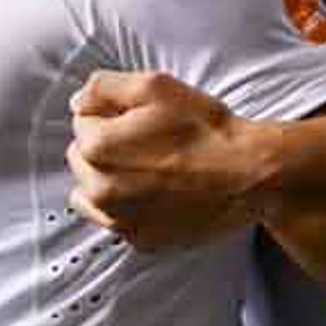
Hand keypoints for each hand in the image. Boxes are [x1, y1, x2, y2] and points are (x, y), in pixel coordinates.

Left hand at [66, 70, 268, 248]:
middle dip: (106, 146)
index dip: (111, 113)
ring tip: (149, 167)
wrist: (247, 175)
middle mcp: (100, 190)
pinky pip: (116, 219)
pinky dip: (127, 206)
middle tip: (147, 140)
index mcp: (97, 148)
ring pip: (93, 191)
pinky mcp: (140, 239)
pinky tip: (155, 192)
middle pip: (83, 157)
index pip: (82, 120)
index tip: (139, 118)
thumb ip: (103, 87)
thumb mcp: (153, 86)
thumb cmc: (205, 131)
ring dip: (110, 178)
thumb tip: (79, 101)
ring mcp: (119, 219)